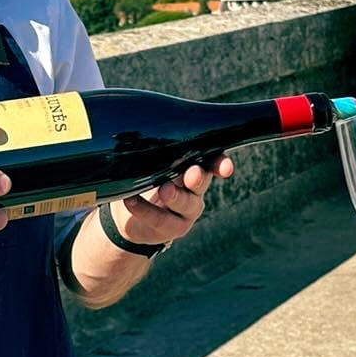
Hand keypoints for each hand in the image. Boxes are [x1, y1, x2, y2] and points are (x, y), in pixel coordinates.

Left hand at [112, 155, 234, 248]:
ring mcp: (186, 212)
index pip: (212, 164)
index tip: (224, 167)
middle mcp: (194, 191)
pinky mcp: (172, 229)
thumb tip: (143, 127)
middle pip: (201, 183)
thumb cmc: (146, 182)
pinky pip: (160, 219)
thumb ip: (156, 153)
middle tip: (192, 173)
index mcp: (193, 170)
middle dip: (197, 177)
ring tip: (163, 189)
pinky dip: (144, 209)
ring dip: (175, 196)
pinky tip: (131, 200)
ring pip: (186, 204)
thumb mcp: (152, 166)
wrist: (132, 219)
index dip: (220, 165)